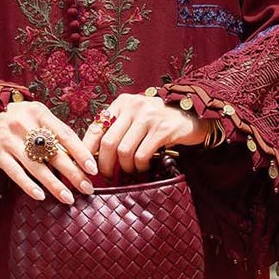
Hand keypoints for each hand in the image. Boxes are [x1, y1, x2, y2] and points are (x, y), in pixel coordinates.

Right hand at [0, 98, 98, 202]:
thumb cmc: (19, 119)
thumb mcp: (37, 116)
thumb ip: (55, 133)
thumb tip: (80, 158)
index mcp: (39, 114)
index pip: (65, 135)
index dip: (80, 153)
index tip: (93, 169)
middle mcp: (24, 125)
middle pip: (53, 153)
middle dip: (73, 173)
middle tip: (87, 188)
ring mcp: (9, 140)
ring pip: (36, 166)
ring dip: (54, 185)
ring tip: (68, 198)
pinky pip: (15, 173)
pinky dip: (29, 186)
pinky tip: (41, 196)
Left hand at [82, 93, 209, 176]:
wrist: (191, 116)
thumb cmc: (158, 121)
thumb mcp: (135, 117)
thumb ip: (117, 128)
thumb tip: (92, 155)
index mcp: (122, 102)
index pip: (96, 127)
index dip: (88, 150)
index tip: (87, 167)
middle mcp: (134, 106)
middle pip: (108, 142)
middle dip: (105, 165)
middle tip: (107, 176)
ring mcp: (149, 117)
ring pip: (124, 151)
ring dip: (125, 167)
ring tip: (130, 171)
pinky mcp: (163, 129)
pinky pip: (142, 155)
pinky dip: (140, 166)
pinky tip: (144, 167)